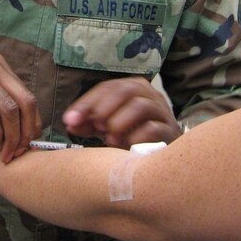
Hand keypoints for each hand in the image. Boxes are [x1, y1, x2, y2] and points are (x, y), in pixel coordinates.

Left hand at [63, 77, 180, 147]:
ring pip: (141, 106)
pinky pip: (154, 129)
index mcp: (133, 87)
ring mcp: (162, 112)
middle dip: (104, 107)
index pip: (108, 87)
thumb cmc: (134, 135)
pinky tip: (126, 145)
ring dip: (119, 121)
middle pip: (125, 90)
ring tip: (109, 137)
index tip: (70, 119)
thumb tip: (70, 122)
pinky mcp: (170, 132)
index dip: (86, 102)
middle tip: (95, 125)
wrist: (166, 153)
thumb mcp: (109, 126)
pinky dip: (136, 136)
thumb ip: (89, 123)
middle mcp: (149, 94)